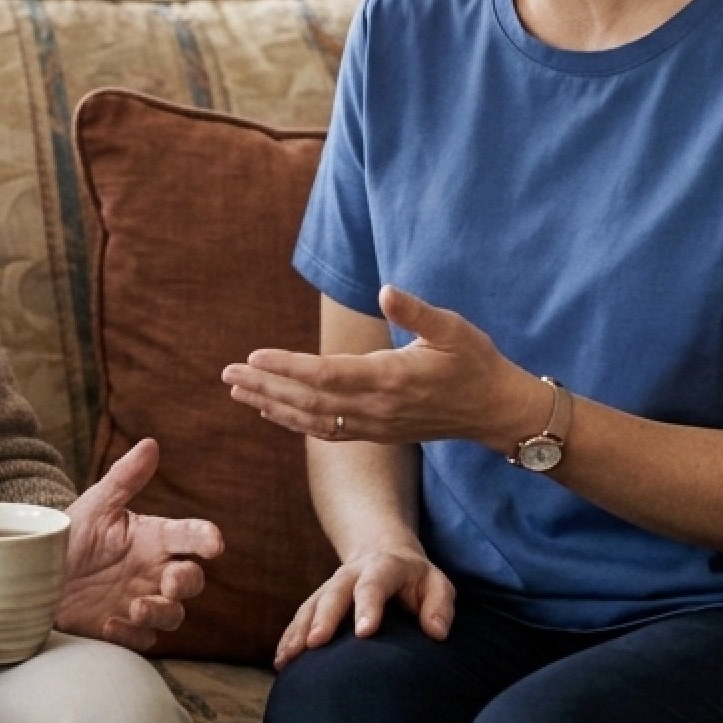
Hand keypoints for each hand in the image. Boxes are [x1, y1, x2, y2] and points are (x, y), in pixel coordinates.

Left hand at [58, 438, 224, 649]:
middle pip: (191, 580)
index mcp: (153, 538)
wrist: (33, 575)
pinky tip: (110, 624)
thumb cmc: (69, 536)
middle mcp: (154, 571)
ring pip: (174, 614)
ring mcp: (141, 602)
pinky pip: (143, 640)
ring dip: (162, 612)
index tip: (213, 543)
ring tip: (137, 606)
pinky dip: (132, 634)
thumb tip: (151, 444)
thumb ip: (124, 478)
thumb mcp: (94, 505)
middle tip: (170, 582)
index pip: (189, 536)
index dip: (204, 538)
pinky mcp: (124, 631)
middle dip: (187, 582)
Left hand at [223, 285, 539, 448]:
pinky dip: (295, 422)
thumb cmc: (475, 361)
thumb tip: (384, 290)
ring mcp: (375, 425)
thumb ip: (416, 311)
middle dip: (266, 386)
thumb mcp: (452, 328)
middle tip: (227, 373)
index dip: (287, 367)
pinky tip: (272, 412)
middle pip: (308, 400)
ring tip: (237, 390)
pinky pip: (327, 431)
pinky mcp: (377, 433)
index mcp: (390, 378)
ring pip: (312, 419)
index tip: (254, 356)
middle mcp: (376, 407)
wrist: (495, 410)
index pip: (326, 375)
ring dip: (272, 405)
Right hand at [275, 547, 454, 669]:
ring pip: (311, 605)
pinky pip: (300, 616)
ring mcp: (331, 586)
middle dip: (324, 618)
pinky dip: (289, 636)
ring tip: (287, 658)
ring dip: (298, 630)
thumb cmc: (415, 580)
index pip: (374, 584)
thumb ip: (440, 605)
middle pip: (334, 593)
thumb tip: (436, 632)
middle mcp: (352, 574)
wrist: (383, 552)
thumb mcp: (437, 584)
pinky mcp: (318, 599)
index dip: (368, 606)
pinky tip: (281, 660)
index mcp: (384, 567)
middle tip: (315, 643)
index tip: (363, 633)